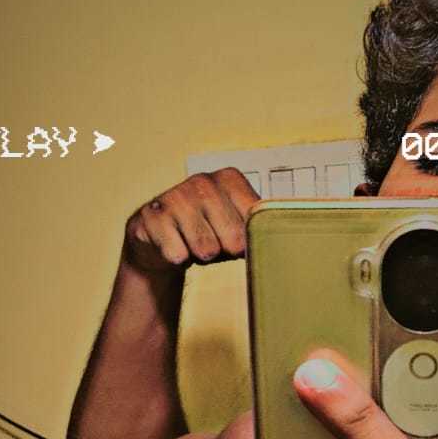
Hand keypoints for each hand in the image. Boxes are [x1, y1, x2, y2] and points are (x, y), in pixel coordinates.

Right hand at [123, 168, 258, 273]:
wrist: (160, 242)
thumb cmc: (205, 234)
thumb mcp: (237, 229)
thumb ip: (259, 229)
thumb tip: (286, 241)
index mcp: (229, 179)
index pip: (256, 221)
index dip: (248, 241)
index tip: (238, 241)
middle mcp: (203, 181)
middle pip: (234, 239)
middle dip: (225, 252)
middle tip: (212, 243)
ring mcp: (176, 196)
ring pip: (206, 249)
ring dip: (200, 256)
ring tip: (192, 244)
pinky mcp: (151, 215)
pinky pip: (177, 254)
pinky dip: (177, 259)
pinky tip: (172, 245)